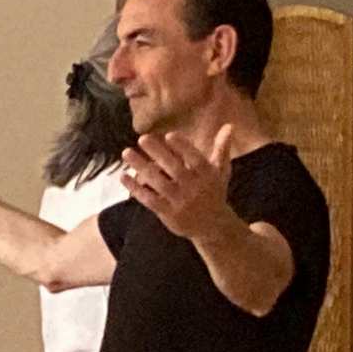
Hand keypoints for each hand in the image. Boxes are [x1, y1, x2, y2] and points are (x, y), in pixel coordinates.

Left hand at [120, 125, 234, 240]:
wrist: (213, 226)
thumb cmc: (214, 192)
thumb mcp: (221, 171)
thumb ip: (221, 148)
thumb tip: (229, 125)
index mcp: (207, 175)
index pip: (195, 159)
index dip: (183, 148)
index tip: (169, 135)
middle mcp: (193, 188)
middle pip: (174, 169)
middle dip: (158, 153)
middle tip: (142, 138)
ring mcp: (179, 201)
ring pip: (158, 183)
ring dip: (141, 167)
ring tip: (127, 152)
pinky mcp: (167, 213)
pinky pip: (149, 199)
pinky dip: (135, 189)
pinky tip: (123, 176)